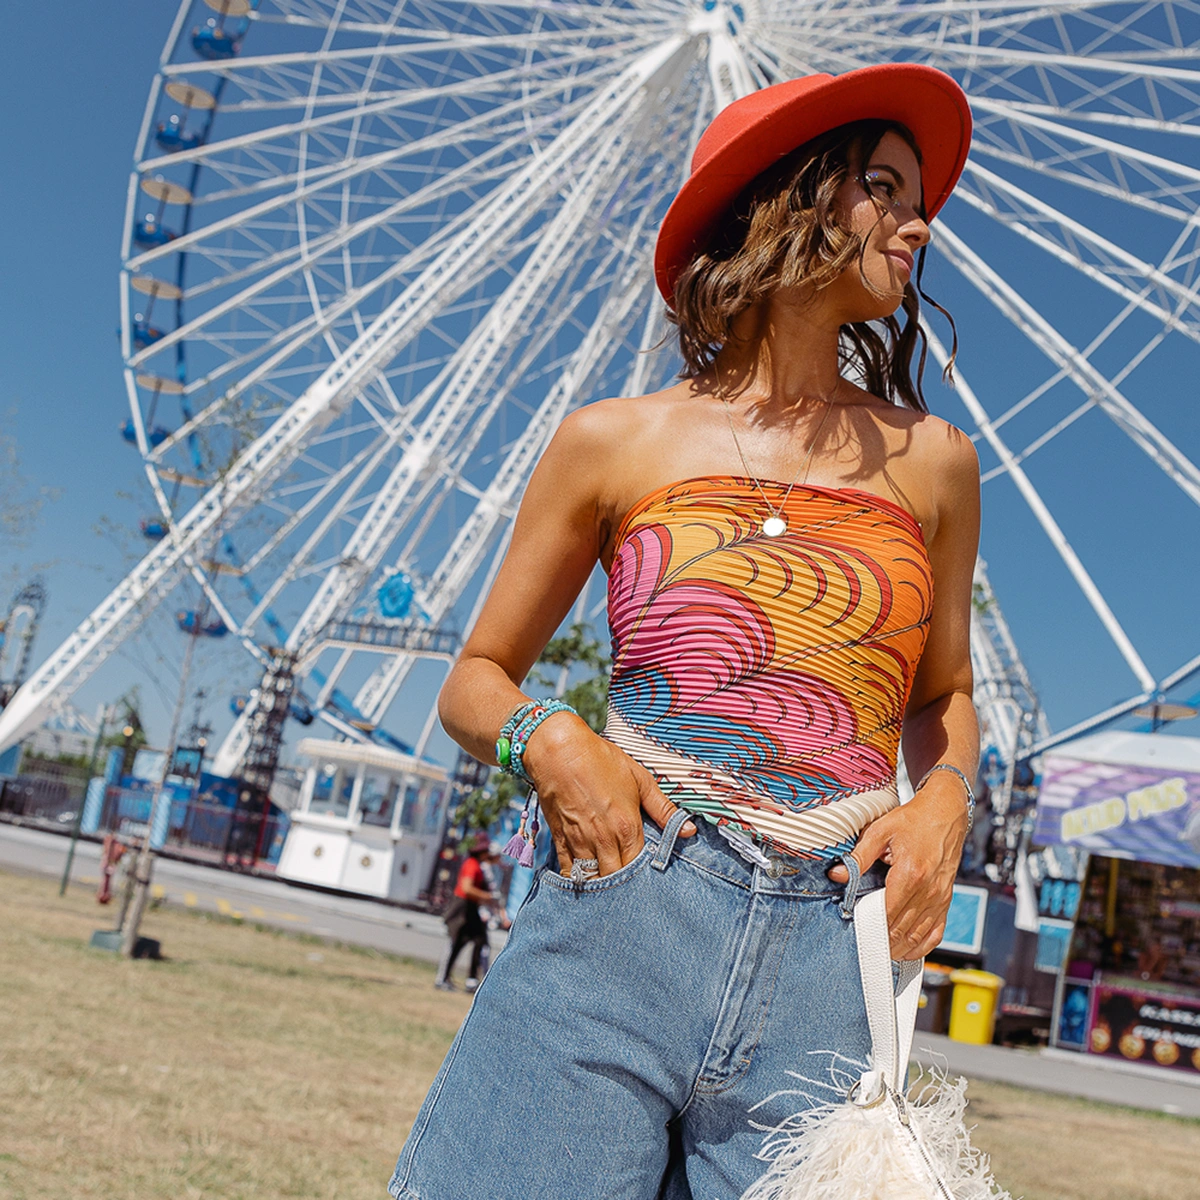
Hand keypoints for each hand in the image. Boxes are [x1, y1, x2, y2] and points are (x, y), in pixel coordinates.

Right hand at [521, 712, 695, 877]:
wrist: (559, 750)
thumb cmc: (601, 760)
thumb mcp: (639, 778)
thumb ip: (663, 808)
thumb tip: (689, 831)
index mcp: (627, 826)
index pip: (639, 867)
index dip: (644, 877)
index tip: (649, 879)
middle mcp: (603, 839)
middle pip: (615, 879)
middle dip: (623, 887)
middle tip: (630, 889)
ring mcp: (580, 841)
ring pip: (591, 879)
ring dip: (600, 886)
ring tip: (609, 889)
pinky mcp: (560, 838)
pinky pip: (567, 870)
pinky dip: (575, 879)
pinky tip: (583, 882)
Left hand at [827, 776, 968, 959]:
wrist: (946, 813)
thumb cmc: (914, 819)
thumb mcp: (880, 830)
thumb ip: (858, 856)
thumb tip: (837, 874)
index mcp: (910, 873)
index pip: (887, 913)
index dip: (871, 926)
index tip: (857, 932)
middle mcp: (928, 890)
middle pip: (902, 929)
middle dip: (882, 942)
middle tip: (864, 948)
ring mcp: (940, 897)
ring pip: (919, 935)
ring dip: (900, 948)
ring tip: (881, 953)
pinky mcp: (946, 899)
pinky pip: (937, 931)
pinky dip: (922, 946)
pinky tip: (908, 950)